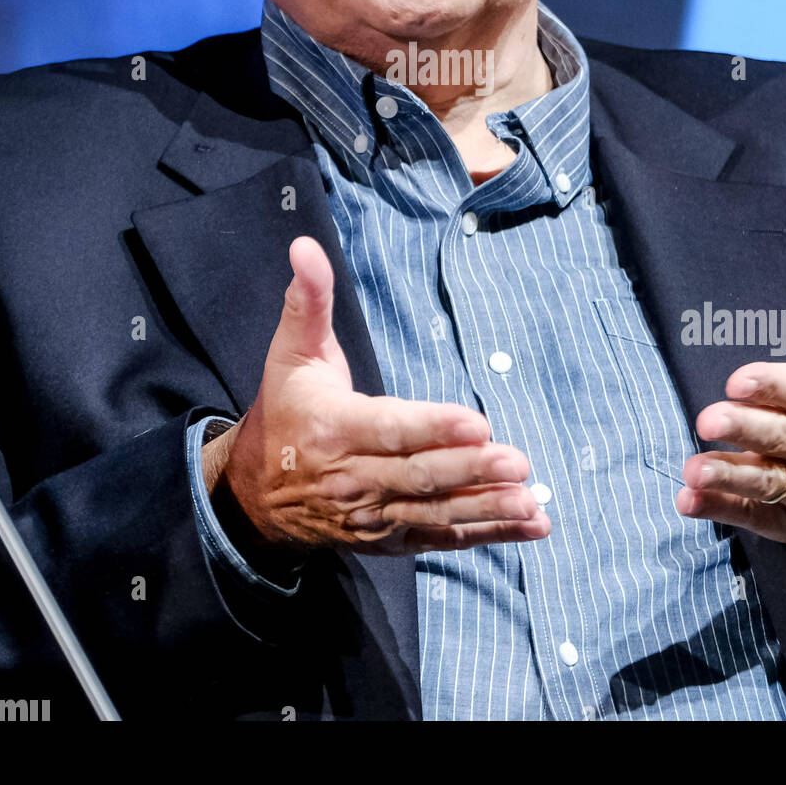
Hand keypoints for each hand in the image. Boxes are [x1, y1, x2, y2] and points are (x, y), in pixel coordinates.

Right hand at [204, 236, 550, 556]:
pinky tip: (530, 525)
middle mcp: (354, 477)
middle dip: (471, 470)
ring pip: (435, 512)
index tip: (478, 423)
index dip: (433, 427)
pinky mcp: (389, 538)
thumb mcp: (290, 351)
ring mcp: (373, 515)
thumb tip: (305, 246)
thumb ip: (307, 300)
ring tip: (531, 505)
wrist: (254, 495)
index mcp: (334, 427)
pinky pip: (440, 537)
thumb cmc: (284, 410)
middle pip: (419, 476)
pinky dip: (485, 534)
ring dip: (486, 509)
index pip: (390, 428)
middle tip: (517, 461)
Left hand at [677, 232, 785, 573]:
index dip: (773, 387)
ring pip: (771, 484)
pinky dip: (724, 512)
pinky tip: (688, 501)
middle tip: (707, 419)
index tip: (737, 380)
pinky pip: (759, 518)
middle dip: (747, 430)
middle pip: (785, 439)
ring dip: (730, 478)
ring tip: (692, 470)